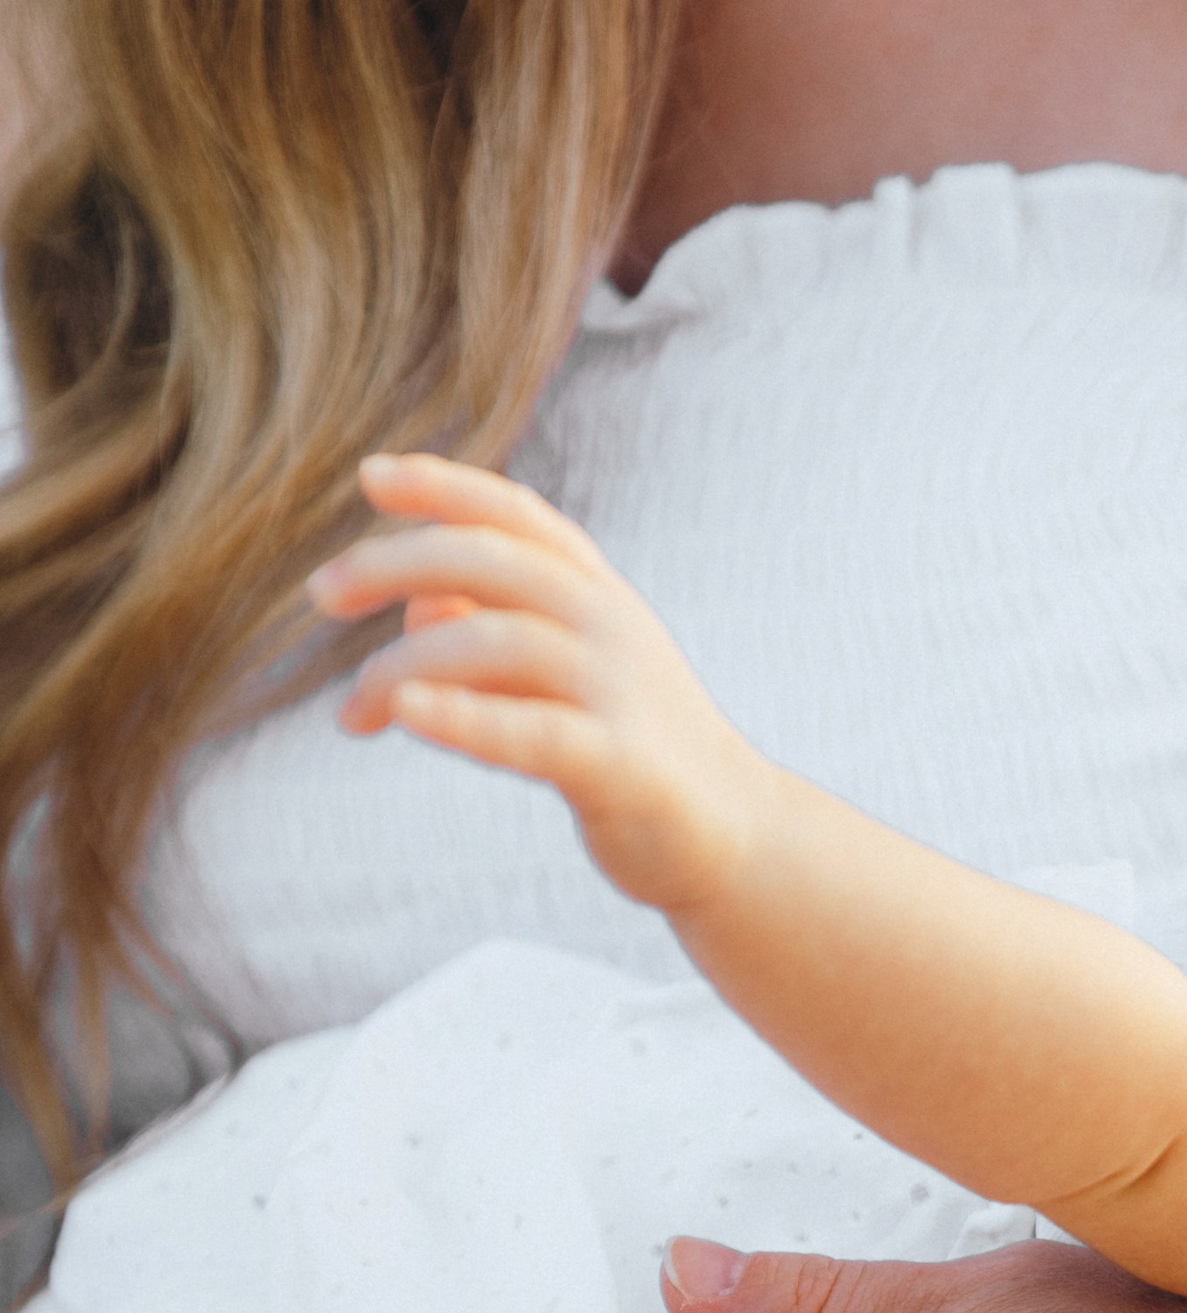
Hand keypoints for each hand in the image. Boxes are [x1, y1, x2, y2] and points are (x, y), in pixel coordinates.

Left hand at [312, 452, 777, 915]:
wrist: (737, 835)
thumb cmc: (636, 749)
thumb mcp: (566, 675)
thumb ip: (495, 630)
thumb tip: (416, 606)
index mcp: (597, 594)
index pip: (516, 515)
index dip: (445, 486)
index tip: (371, 477)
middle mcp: (608, 625)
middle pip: (491, 561)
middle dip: (394, 564)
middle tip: (322, 594)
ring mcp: (617, 689)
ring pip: (494, 642)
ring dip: (403, 667)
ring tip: (354, 712)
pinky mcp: (618, 764)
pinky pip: (531, 731)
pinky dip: (461, 718)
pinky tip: (403, 715)